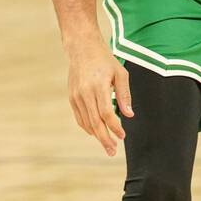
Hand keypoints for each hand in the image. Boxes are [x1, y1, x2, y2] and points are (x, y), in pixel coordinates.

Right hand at [67, 40, 132, 156]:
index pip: (106, 113)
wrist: (82, 48)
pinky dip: (88, 127)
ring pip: (87, 122)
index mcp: (98, 86)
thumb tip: (129, 115)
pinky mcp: (71, 97)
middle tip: (112, 152)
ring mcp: (76, 96)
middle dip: (104, 139)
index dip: (115, 127)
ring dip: (97, 136)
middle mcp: (85, 93)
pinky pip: (80, 117)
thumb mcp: (120, 73)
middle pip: (95, 122)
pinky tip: (96, 133)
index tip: (122, 136)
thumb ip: (124, 94)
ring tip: (107, 146)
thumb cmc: (105, 60)